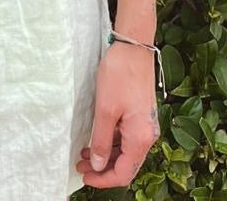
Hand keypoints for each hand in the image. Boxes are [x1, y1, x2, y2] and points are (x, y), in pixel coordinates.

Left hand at [76, 40, 160, 189]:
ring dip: (106, 155)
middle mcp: (147, 135)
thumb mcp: (105, 109)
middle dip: (103, 169)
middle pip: (126, 165)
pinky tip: (96, 137)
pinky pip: (126, 137)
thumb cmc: (120, 74)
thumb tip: (97, 165)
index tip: (85, 177)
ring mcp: (144, 124)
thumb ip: (101, 140)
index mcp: (141, 138)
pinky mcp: (140, 114)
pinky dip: (111, 142)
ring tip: (83, 153)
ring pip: (125, 151)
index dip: (103, 179)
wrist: (133, 47)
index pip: (123, 173)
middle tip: (80, 166)